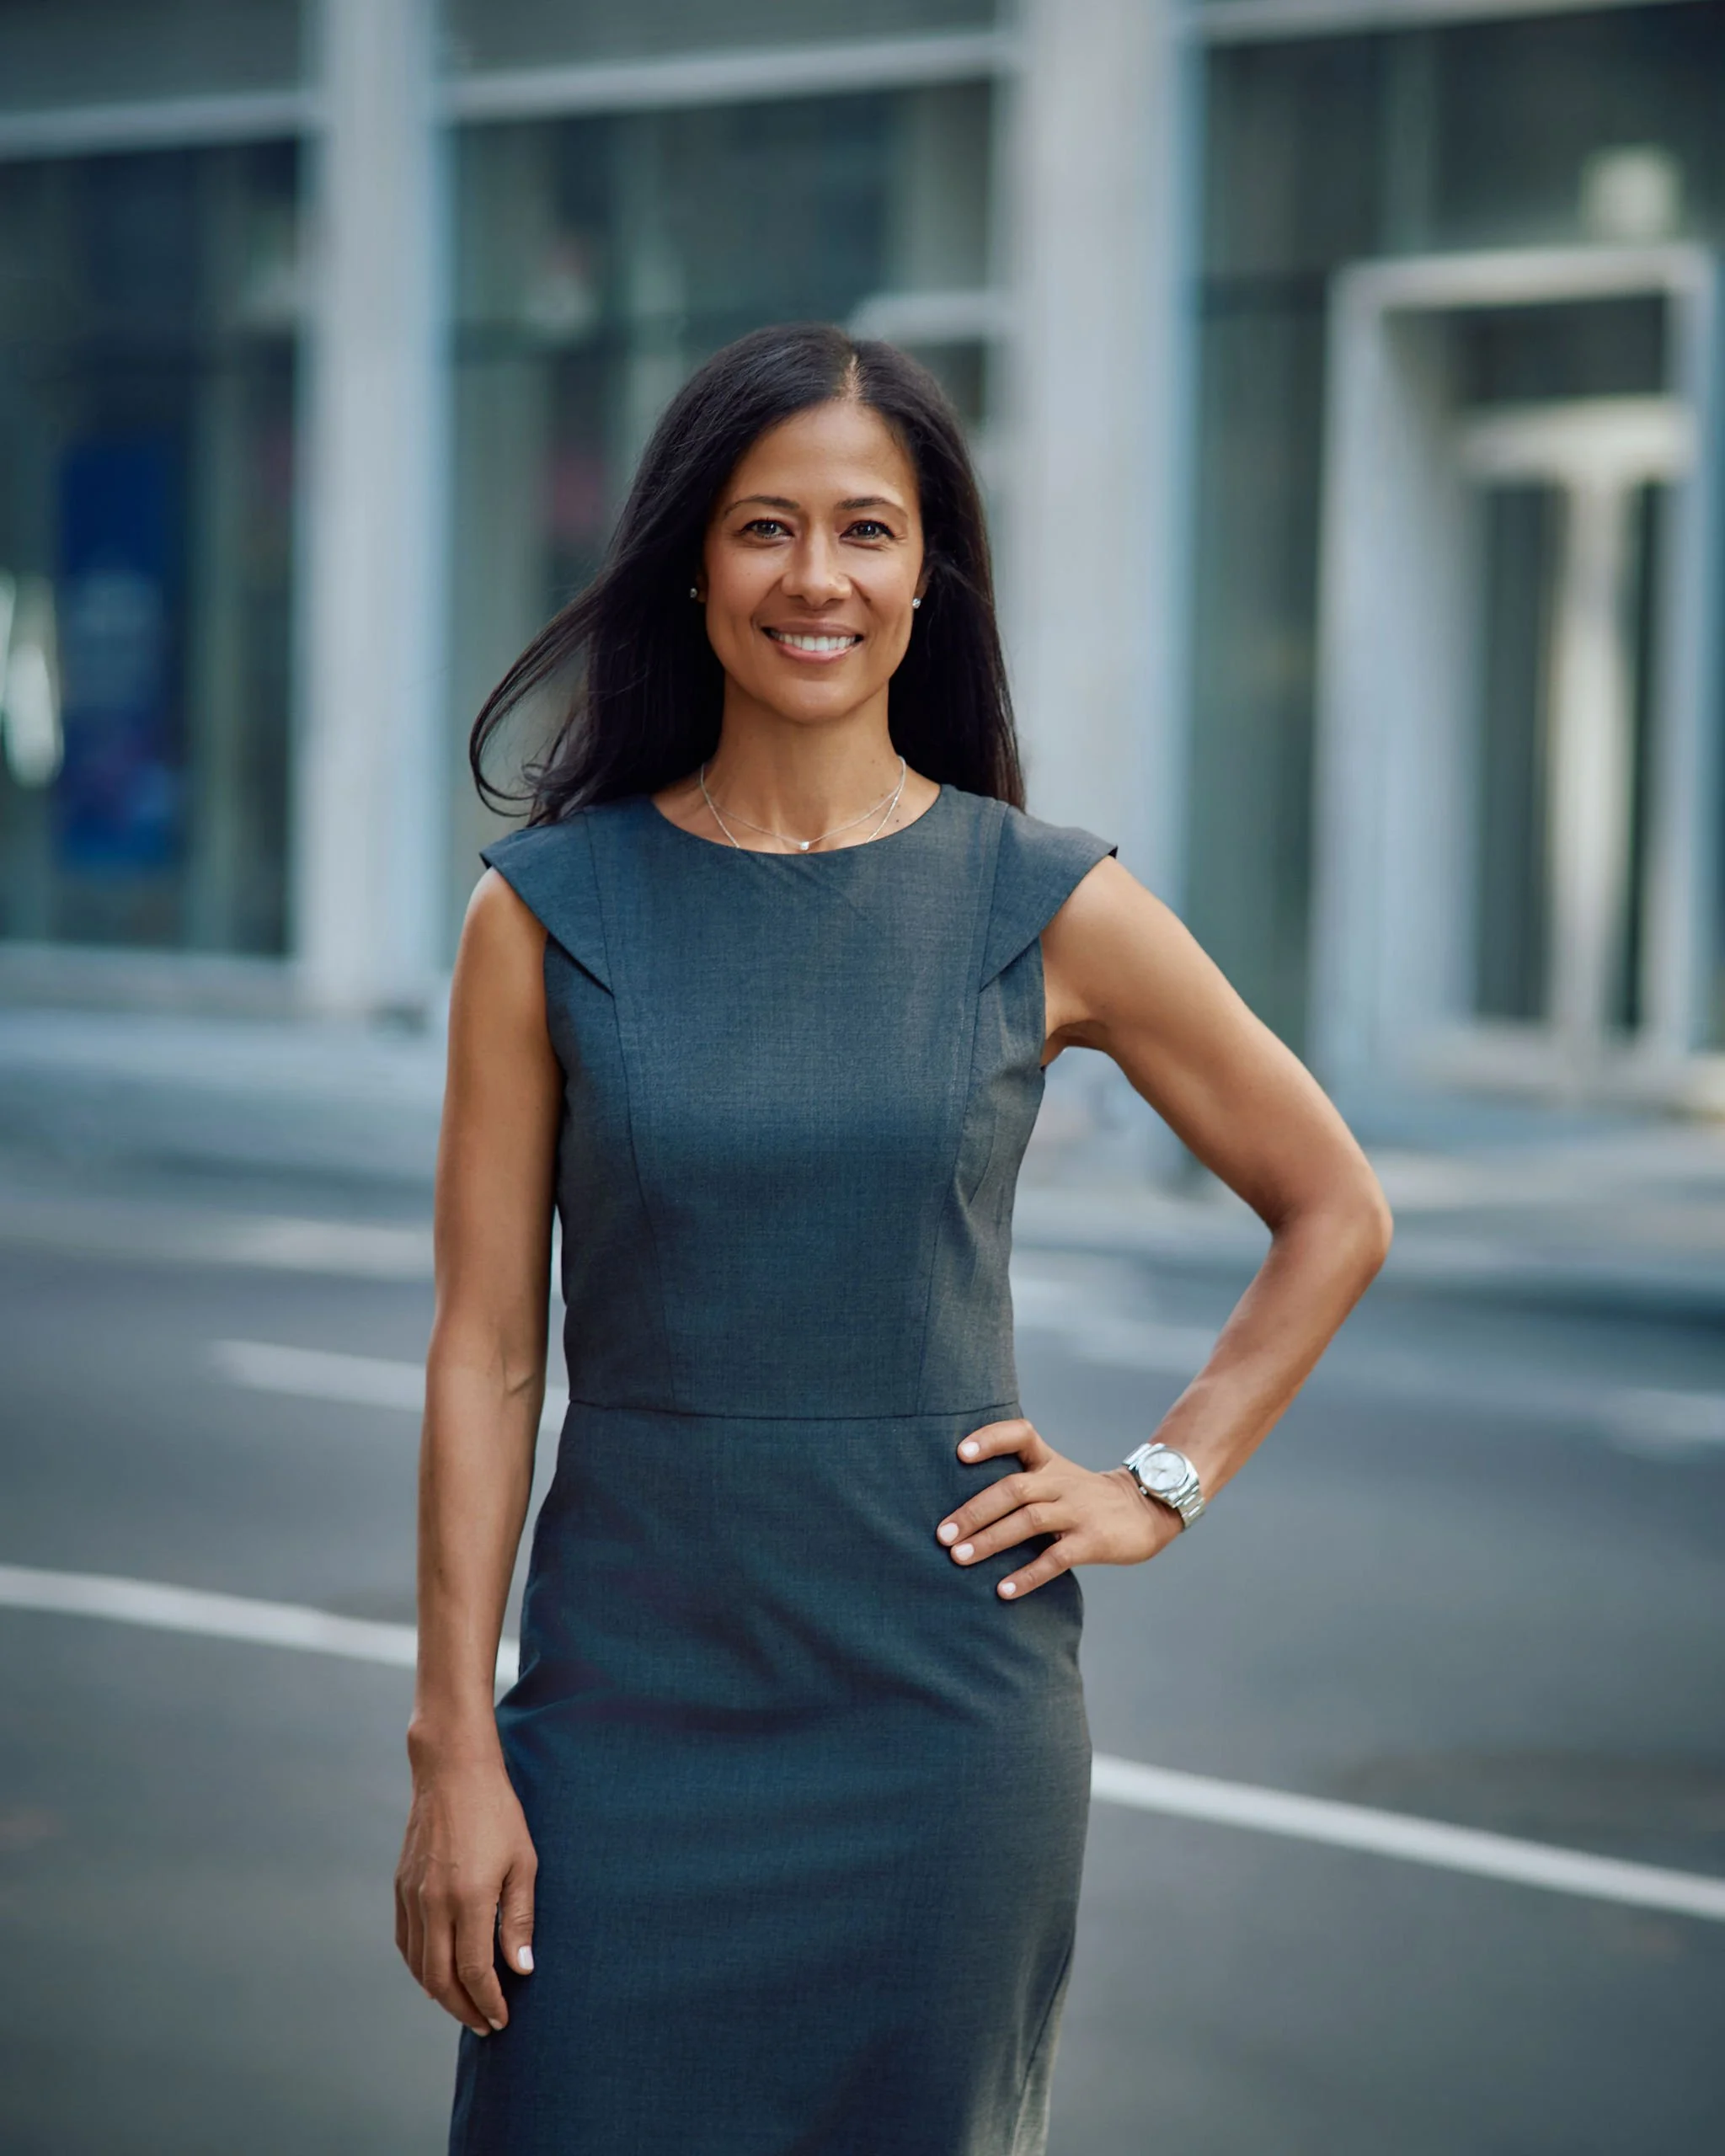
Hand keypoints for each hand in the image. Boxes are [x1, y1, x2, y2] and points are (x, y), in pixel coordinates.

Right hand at [395, 1754, 536, 2034]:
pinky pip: (406, 1941)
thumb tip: (521, 1970)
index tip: (502, 2019)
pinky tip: (435, 1973)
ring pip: (418, 1966)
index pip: (475, 1971)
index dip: (489, 2002)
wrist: (452, 1771)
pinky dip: (419, 1967)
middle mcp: (434, 1903)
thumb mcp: (522, 1862)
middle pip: (441, 1979)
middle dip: (463, 2009)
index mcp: (468, 1898)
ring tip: (464, 2005)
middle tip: (484, 2023)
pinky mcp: (400, 1887)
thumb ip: (519, 1919)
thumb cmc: (497, 1813)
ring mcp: (412, 1896)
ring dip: (439, 1993)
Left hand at [936, 1417, 1178, 1598]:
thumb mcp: (1057, 1477)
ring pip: (1029, 1521)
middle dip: (974, 1511)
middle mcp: (1061, 1482)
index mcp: (1049, 1463)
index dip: (990, 1439)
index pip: (1020, 1435)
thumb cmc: (1085, 1497)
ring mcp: (1078, 1511)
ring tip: (959, 1558)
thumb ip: (1021, 1482)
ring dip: (991, 1540)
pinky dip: (1027, 1576)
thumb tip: (961, 1508)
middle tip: (942, 1534)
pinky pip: (1055, 1559)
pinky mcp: (1093, 1541)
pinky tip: (1003, 1590)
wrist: (1146, 1510)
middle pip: (1013, 1488)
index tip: (960, 1452)